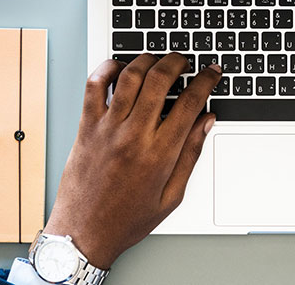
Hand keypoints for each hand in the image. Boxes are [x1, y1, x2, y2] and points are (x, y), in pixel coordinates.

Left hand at [44, 53, 220, 268]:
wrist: (83, 234)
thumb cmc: (127, 219)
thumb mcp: (172, 195)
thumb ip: (191, 154)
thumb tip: (206, 122)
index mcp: (159, 154)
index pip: (190, 102)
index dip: (205, 80)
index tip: (211, 72)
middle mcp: (133, 136)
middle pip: (160, 79)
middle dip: (177, 62)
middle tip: (184, 62)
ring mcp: (107, 128)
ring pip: (129, 76)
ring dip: (147, 60)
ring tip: (157, 61)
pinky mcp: (86, 127)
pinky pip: (94, 86)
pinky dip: (107, 69)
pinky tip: (120, 68)